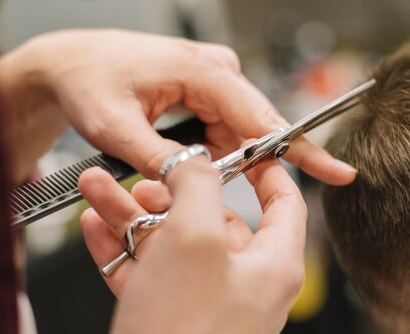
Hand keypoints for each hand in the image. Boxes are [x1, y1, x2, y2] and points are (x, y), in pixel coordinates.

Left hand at [0, 29, 355, 184]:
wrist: (72, 63)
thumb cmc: (89, 81)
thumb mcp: (115, 128)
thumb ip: (160, 159)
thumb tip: (197, 184)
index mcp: (203, 72)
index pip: (263, 119)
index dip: (300, 150)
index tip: (337, 171)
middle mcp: (216, 70)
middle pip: (256, 128)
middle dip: (253, 164)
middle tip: (241, 195)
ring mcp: (212, 79)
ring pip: (238, 132)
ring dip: (226, 161)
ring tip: (185, 168)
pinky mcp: (205, 90)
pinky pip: (223, 128)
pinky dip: (215, 152)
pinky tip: (191, 158)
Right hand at [78, 157, 306, 333]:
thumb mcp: (194, 238)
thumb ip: (198, 186)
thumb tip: (194, 161)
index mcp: (270, 264)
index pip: (282, 203)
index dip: (263, 167)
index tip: (240, 145)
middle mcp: (243, 284)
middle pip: (212, 219)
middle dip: (170, 191)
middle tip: (142, 176)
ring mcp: (204, 304)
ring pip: (171, 242)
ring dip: (134, 215)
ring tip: (99, 190)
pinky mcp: (170, 320)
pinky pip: (148, 272)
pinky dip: (122, 248)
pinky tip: (94, 227)